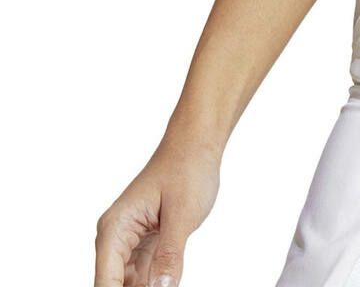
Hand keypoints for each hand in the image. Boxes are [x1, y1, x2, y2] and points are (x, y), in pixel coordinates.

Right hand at [94, 130, 220, 286]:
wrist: (198, 143)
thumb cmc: (187, 168)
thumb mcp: (182, 214)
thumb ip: (169, 256)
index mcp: (115, 230)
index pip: (105, 284)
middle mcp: (115, 237)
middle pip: (113, 285)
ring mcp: (129, 240)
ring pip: (128, 283)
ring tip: (166, 284)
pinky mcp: (145, 241)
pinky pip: (142, 273)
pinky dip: (152, 284)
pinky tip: (166, 285)